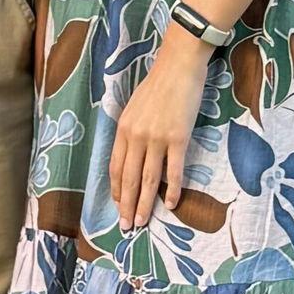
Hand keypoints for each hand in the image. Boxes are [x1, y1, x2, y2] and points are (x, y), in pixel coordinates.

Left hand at [108, 43, 205, 230]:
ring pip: (148, 179)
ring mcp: (157, 138)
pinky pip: (173, 170)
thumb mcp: (135, 108)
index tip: (118, 207)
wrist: (178, 67)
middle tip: (127, 226)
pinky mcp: (178, 138)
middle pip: (129, 177)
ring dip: (144, 204)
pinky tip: (171, 205)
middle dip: (127, 204)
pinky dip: (172, 190)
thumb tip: (133, 156)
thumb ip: (132, 132)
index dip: (116, 190)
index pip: (115, 167)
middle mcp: (136, 136)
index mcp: (123, 129)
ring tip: (142, 222)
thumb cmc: (158, 86)